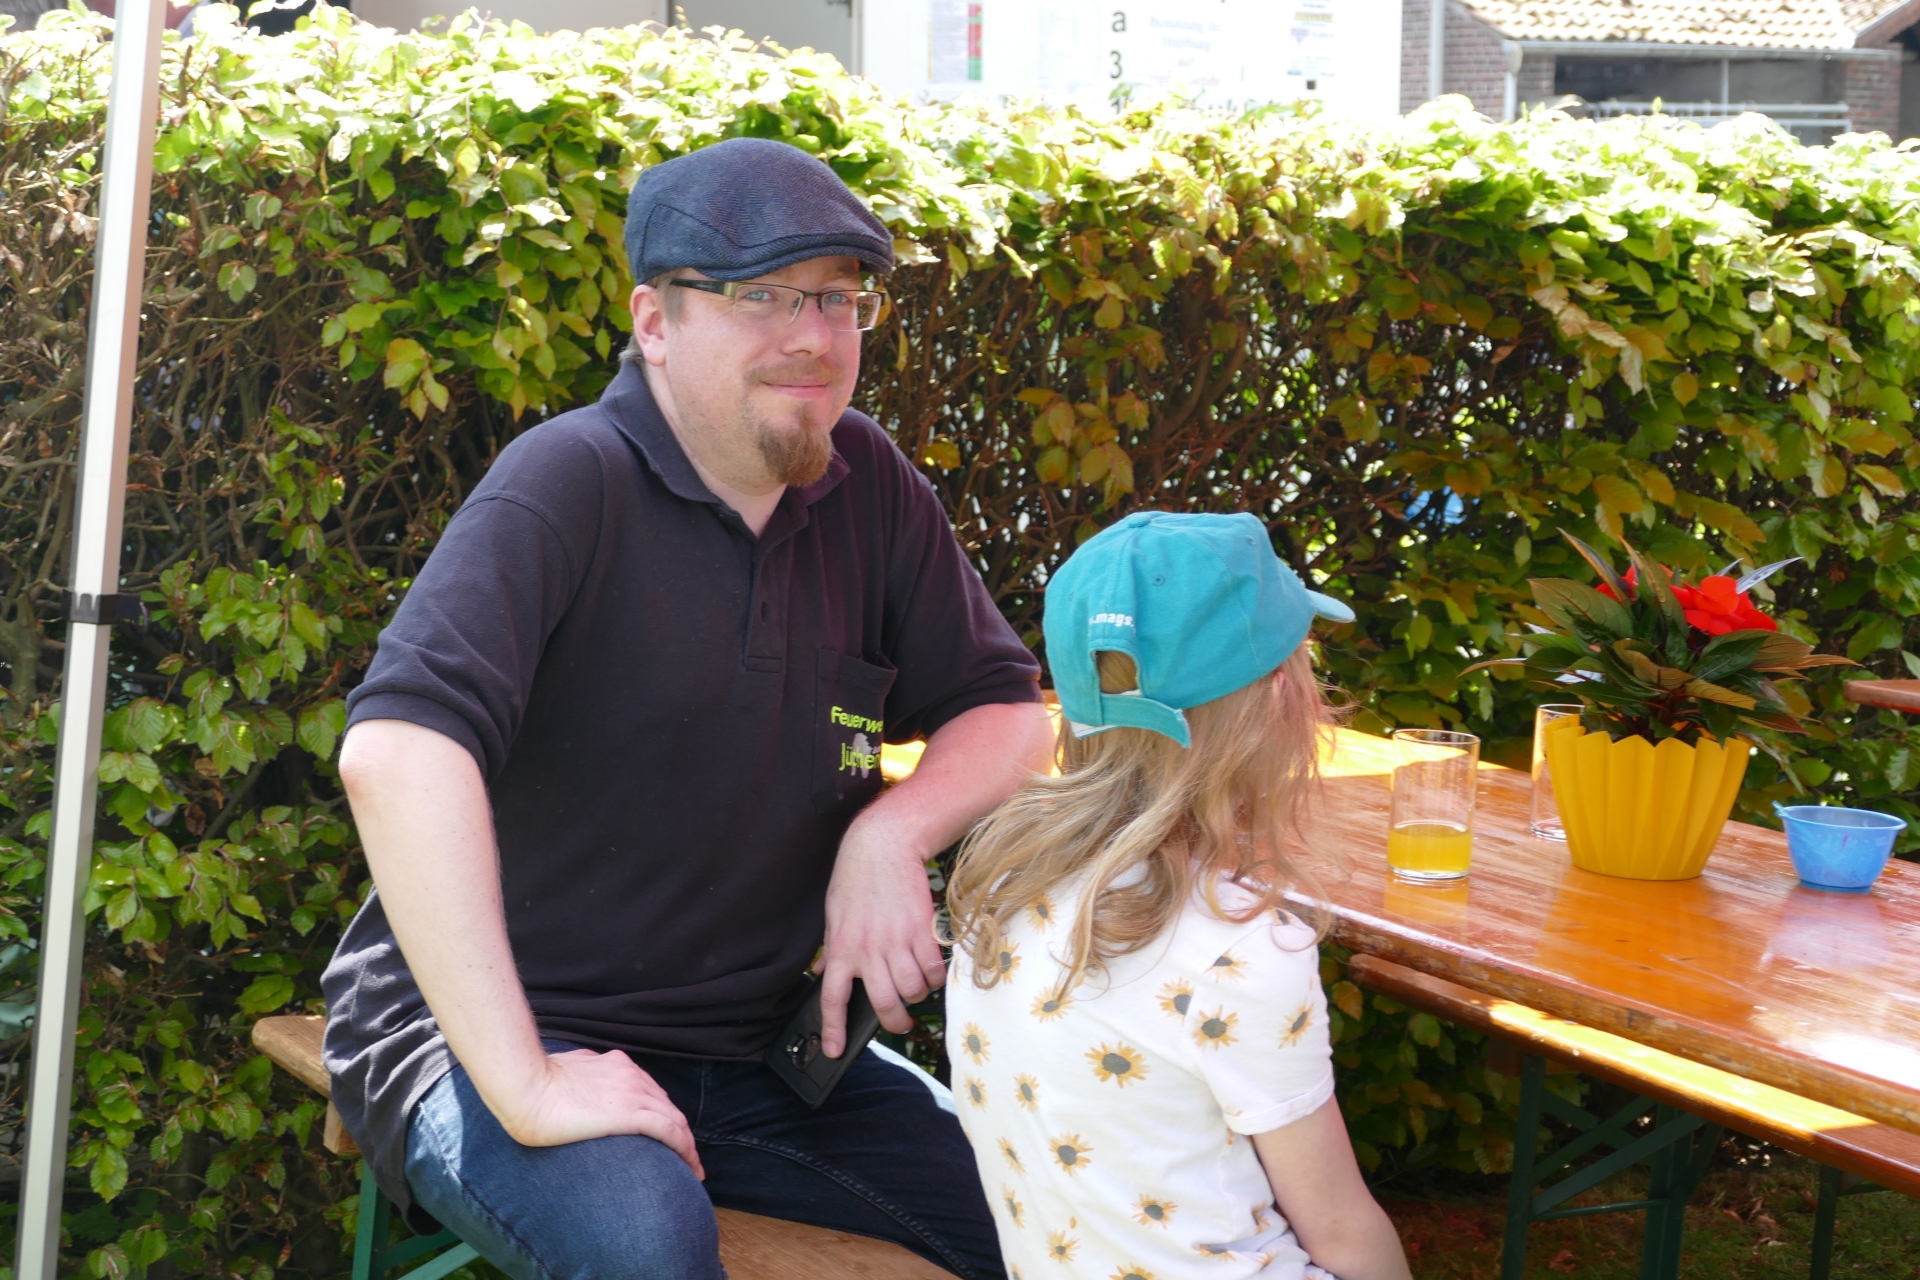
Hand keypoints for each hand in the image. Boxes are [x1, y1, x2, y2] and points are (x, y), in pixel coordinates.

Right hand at [490, 1047, 703, 1178]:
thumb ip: (584, 1072)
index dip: (664, 1113)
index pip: (652, 1092)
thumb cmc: (536, 1082)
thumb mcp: (568, 1067)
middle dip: (680, 1131)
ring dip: (688, 1145)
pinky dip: (685, 1149)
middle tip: (686, 1156)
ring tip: (693, 1168)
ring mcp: (633, 1093)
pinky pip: (670, 1131)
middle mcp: (631, 1075)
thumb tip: (584, 1075)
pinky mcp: (630, 1113)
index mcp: (617, 1064)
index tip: (668, 1133)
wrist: (527, 1087)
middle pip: (668, 1106)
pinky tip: (690, 1166)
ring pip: (675, 1120)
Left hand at [815, 822, 945, 1057]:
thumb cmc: (856, 880)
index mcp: (841, 949)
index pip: (833, 998)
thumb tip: (827, 974)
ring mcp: (896, 941)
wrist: (883, 846)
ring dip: (917, 996)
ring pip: (912, 991)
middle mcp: (867, 950)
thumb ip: (835, 948)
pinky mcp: (921, 931)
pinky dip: (935, 978)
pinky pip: (933, 971)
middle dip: (895, 1022)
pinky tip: (932, 970)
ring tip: (916, 987)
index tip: (835, 1051)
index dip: (834, 1029)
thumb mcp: (835, 916)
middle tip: (901, 1022)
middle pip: (884, 1004)